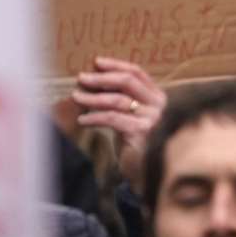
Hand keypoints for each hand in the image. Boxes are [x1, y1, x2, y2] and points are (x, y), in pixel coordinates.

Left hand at [71, 57, 165, 191]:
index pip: (137, 73)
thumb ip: (121, 99)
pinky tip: (83, 120)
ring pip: (117, 100)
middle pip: (128, 82)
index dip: (116, 65)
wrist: (146, 173)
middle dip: (102, 78)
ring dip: (93, 98)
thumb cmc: (136, 145)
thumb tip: (94, 82)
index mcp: (159, 97)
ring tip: (76, 97)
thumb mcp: (131, 117)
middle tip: (82, 78)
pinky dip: (95, 117)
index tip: (96, 62)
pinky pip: (113, 119)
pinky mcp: (142, 133)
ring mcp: (153, 119)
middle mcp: (159, 105)